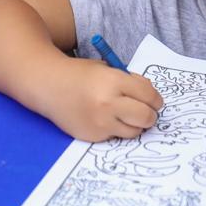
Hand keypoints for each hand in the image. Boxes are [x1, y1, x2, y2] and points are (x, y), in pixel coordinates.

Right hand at [44, 59, 163, 141]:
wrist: (49, 86)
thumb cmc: (82, 75)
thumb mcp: (110, 69)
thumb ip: (131, 82)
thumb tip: (152, 98)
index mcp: (115, 81)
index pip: (149, 96)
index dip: (156, 99)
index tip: (155, 101)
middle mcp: (108, 103)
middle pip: (146, 117)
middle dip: (150, 114)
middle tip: (147, 111)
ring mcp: (99, 122)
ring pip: (134, 131)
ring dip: (135, 124)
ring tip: (126, 115)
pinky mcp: (91, 136)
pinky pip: (115, 136)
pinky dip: (116, 129)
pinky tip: (105, 118)